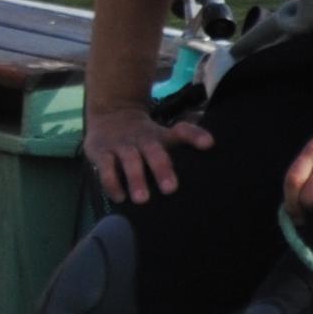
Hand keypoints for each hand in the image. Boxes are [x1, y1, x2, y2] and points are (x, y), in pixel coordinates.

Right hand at [84, 100, 213, 205]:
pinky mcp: (101, 152)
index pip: (181, 131)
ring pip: (129, 160)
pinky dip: (112, 183)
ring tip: (142, 200)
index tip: (209, 144)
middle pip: (153, 150)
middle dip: (161, 168)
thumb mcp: (164, 135)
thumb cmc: (143, 135)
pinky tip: (119, 198)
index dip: (195, 136)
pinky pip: (105, 169)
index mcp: (159, 136)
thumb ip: (186, 139)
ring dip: (135, 179)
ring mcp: (120, 145)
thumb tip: (211, 145)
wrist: (110, 113)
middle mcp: (141, 139)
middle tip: (170, 189)